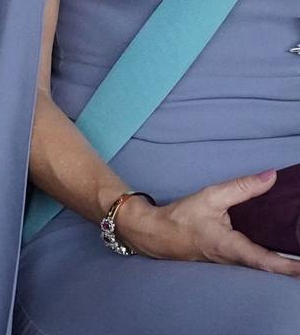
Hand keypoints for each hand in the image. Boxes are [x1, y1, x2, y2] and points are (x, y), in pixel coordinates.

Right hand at [117, 170, 299, 276]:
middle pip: (270, 268)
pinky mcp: (229, 258)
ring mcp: (233, 262)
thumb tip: (271, 176)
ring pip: (263, 265)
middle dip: (291, 266)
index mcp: (232, 248)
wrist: (158, 233)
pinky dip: (269, 256)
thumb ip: (242, 187)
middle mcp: (236, 261)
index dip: (289, 267)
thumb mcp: (212, 196)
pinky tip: (277, 247)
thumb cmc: (183, 217)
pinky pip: (253, 260)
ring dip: (282, 262)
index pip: (267, 261)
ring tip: (298, 254)